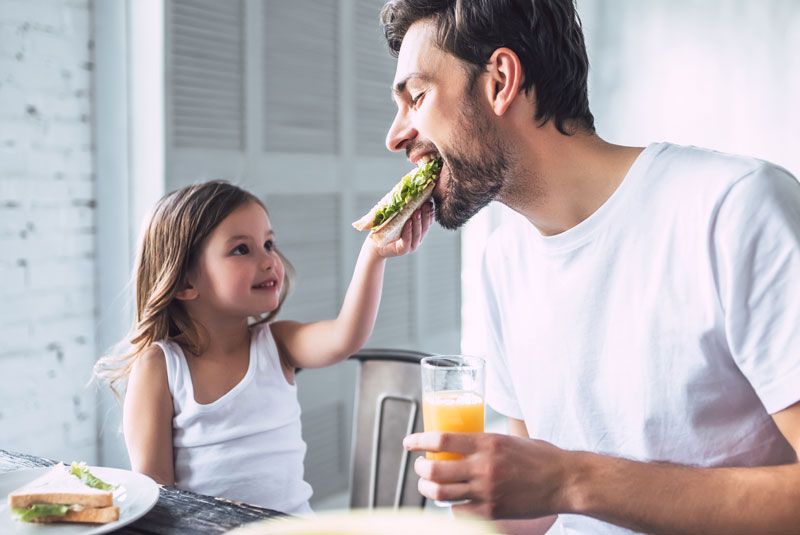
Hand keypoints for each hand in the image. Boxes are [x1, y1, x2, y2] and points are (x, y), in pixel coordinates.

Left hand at [372, 201, 433, 257]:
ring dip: (418, 222)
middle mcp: (416, 238)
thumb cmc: (386, 229)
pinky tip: (408, 223)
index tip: (430, 201)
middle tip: (426, 204)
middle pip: (425, 226)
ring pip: (417, 233)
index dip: (430, 212)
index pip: (427, 221)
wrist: (375, 244)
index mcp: (417, 230)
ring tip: (417, 212)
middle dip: (426, 215)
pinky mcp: (403, 250)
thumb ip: (404, 209)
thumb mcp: (396, 217)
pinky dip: (408, 231)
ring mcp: (411, 245)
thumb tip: (408, 191)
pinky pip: (407, 240)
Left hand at [403, 431, 569, 518]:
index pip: (441, 439)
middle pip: (434, 469)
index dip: (419, 441)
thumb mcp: (510, 439)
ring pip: (440, 493)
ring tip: (427, 484)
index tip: (409, 442)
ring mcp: (487, 491)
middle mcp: (483, 466)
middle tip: (419, 466)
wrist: (566, 481)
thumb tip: (463, 441)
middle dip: (420, 468)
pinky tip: (452, 501)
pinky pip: (458, 511)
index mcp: (487, 442)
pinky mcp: (492, 511)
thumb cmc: (541, 456)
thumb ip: (485, 442)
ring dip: (427, 488)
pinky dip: (450, 506)